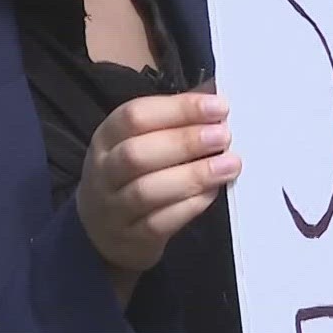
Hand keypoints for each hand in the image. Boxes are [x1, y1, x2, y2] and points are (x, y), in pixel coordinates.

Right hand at [76, 90, 241, 301]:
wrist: (102, 231)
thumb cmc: (132, 176)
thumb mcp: (142, 142)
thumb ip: (174, 121)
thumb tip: (216, 95)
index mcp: (107, 137)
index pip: (135, 116)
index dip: (179, 109)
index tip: (219, 106)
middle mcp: (104, 170)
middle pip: (137, 153)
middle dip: (185, 142)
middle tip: (224, 136)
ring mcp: (114, 206)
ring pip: (147, 190)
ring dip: (193, 176)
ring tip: (230, 165)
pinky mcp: (132, 237)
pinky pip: (160, 222)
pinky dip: (190, 206)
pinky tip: (213, 193)